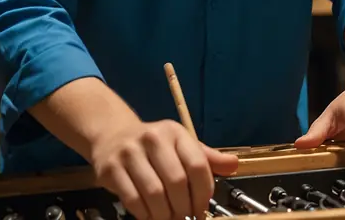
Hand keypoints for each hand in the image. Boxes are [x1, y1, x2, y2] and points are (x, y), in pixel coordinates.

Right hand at [89, 119, 237, 219]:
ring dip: (165, 214)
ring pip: (154, 193)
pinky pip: (133, 199)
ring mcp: (130, 153)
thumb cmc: (155, 146)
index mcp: (175, 132)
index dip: (203, 192)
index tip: (202, 209)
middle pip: (176, 181)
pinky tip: (152, 217)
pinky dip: (146, 214)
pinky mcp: (111, 169)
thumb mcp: (181, 145)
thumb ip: (207, 158)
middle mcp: (153, 139)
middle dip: (184, 207)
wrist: (113, 136)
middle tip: (186, 218)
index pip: (197, 164)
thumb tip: (234, 165)